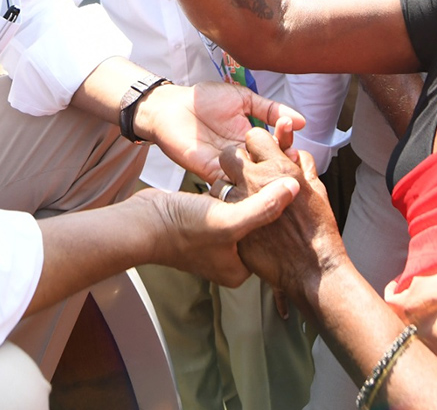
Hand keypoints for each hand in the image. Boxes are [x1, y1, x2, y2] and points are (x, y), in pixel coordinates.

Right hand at [133, 177, 298, 287]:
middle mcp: (230, 256)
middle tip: (283, 174)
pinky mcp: (205, 220)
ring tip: (265, 168)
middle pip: (260, 225)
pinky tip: (239, 170)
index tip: (296, 187)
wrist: (140, 223)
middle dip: (269, 200)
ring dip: (252, 190)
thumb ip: (263, 208)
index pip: (273, 241)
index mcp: (239, 268)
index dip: (286, 214)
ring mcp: (216, 238)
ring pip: (245, 210)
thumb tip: (294, 188)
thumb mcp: (228, 221)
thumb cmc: (180, 231)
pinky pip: (229, 202)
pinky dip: (234, 187)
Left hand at [138, 82, 304, 182]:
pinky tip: (256, 181)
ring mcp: (229, 167)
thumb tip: (301, 121)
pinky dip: (245, 185)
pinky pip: (233, 185)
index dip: (287, 143)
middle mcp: (244, 156)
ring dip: (267, 178)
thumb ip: (271, 109)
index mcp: (252, 138)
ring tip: (278, 172)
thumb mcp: (244, 99)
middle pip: (269, 165)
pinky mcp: (213, 174)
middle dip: (282, 163)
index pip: (277, 146)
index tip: (293, 137)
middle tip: (290, 158)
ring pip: (254, 179)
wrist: (172, 106)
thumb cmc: (205, 100)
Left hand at [220, 128, 345, 298]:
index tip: (260, 154)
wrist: (311, 270)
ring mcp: (241, 205)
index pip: (255, 137)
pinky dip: (226, 210)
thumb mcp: (317, 190)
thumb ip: (304, 166)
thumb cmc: (318, 231)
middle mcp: (257, 183)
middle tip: (246, 175)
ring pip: (221, 183)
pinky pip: (218, 209)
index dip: (257, 145)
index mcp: (279, 170)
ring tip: (243, 200)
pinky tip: (239, 219)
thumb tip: (294, 153)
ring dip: (229, 188)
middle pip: (231, 156)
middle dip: (236, 162)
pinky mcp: (231, 227)